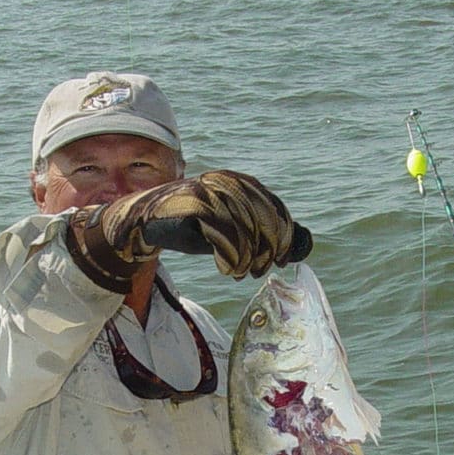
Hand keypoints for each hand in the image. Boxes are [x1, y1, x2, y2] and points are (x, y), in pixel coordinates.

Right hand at [66, 170, 312, 291]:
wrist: (147, 223)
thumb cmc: (196, 227)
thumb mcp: (237, 231)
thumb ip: (270, 233)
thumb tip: (306, 242)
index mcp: (240, 182)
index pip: (275, 209)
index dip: (282, 238)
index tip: (279, 261)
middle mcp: (225, 182)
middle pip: (262, 220)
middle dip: (266, 251)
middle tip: (258, 271)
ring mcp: (208, 191)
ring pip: (244, 230)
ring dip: (247, 258)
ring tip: (240, 272)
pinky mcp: (191, 205)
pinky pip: (222, 234)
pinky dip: (229, 257)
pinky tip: (226, 268)